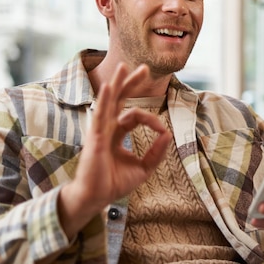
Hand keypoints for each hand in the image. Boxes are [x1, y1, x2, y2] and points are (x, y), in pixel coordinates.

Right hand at [58, 63, 171, 237]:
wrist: (97, 198)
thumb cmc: (115, 183)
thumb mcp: (143, 168)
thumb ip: (157, 152)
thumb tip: (169, 134)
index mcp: (116, 133)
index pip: (134, 116)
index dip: (152, 120)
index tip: (163, 132)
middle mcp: (107, 128)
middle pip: (120, 99)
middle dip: (131, 83)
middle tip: (144, 68)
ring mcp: (99, 131)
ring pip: (108, 101)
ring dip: (117, 83)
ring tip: (123, 66)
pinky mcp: (95, 138)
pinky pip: (100, 115)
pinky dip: (105, 100)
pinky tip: (109, 86)